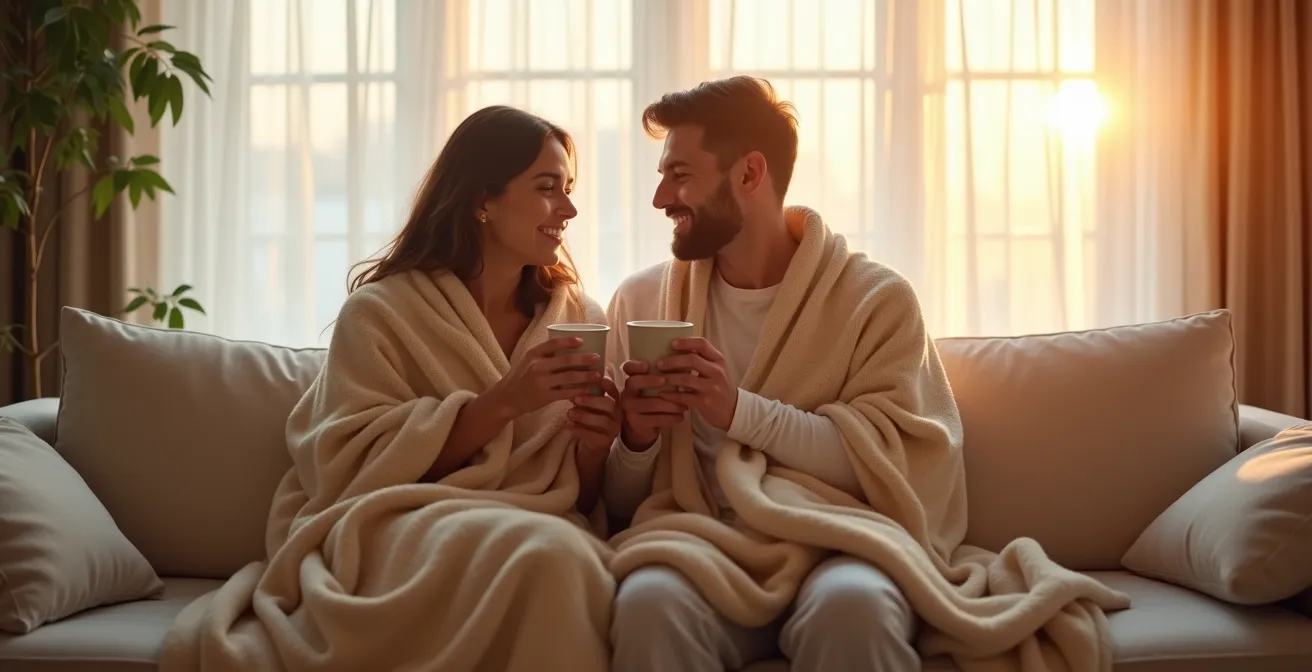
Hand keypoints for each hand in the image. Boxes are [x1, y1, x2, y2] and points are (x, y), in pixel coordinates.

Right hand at [488, 337, 603, 418]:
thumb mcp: (528, 360)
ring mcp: (541, 382)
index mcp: (533, 354)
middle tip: (597, 357)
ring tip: (597, 375)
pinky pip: (566, 393)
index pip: (553, 343)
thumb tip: (570, 346)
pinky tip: (588, 390)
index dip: (569, 341)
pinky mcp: (545, 397)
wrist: (507, 398)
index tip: (582, 341)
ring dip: (586, 376)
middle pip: (566, 360)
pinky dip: (579, 391)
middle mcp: (537, 366)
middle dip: (584, 359)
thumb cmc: (521, 376)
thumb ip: (545, 354)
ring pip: (569, 377)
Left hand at [569, 377, 621, 460]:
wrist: (594, 443)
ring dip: (584, 416)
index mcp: (616, 403)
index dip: (606, 384)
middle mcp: (618, 415)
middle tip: (576, 399)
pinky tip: (568, 425)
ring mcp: (613, 429)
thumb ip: (586, 397)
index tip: (596, 378)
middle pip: (609, 405)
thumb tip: (573, 386)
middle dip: (592, 400)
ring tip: (569, 413)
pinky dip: (579, 429)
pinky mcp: (605, 442)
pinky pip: (593, 435)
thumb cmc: (592, 419)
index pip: (614, 391)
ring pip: (602, 421)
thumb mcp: (591, 406)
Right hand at [618, 359, 688, 449]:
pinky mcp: (636, 422)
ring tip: (684, 406)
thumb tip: (685, 362)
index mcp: (632, 379)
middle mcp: (627, 392)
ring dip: (670, 404)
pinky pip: (655, 419)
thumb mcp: (656, 387)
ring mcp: (629, 408)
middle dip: (650, 381)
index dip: (635, 365)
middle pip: (634, 383)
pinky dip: (670, 418)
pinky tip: (681, 417)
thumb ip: (663, 375)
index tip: (647, 365)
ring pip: (650, 404)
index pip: (628, 368)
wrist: (644, 426)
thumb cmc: (654, 400)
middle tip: (665, 380)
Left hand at [654, 337, 737, 430]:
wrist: (734, 410)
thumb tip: (674, 348)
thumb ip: (701, 359)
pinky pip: (684, 397)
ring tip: (658, 378)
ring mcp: (712, 388)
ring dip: (669, 378)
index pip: (702, 344)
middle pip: (691, 360)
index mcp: (718, 359)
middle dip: (672, 361)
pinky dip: (671, 395)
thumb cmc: (719, 386)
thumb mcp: (715, 370)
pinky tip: (662, 394)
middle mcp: (717, 371)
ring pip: (686, 379)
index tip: (671, 344)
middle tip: (658, 363)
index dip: (685, 342)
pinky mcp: (705, 403)